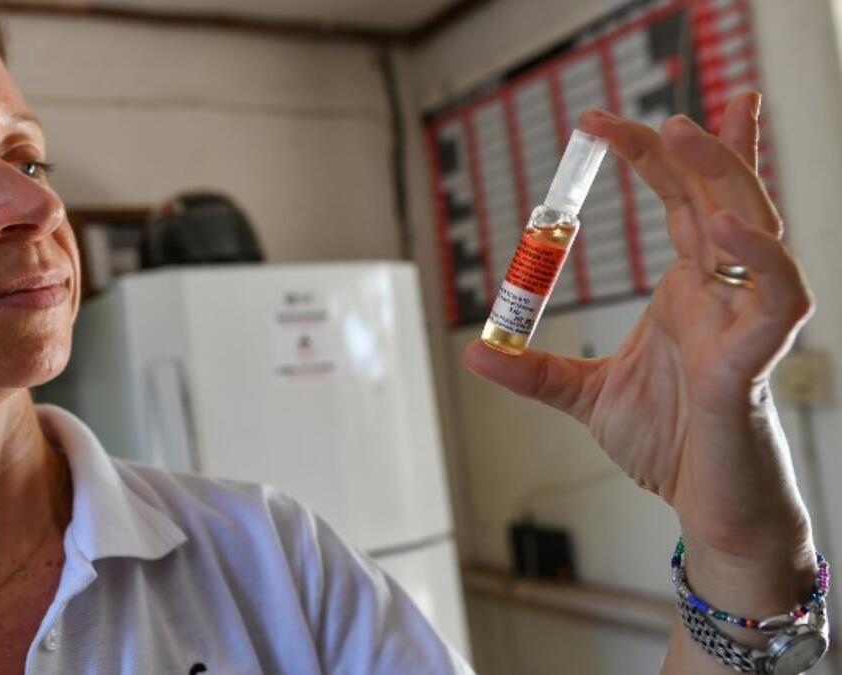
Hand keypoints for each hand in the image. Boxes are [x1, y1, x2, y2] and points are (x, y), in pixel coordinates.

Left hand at [463, 92, 815, 580]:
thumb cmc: (668, 444)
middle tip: (652, 109)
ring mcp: (744, 321)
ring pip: (754, 228)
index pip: (686, 201)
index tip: (609, 122)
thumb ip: (535, 370)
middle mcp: (722, 294)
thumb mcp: (585, 396)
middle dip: (698, 147)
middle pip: (722, 197)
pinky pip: (776, 297)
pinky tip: (717, 230)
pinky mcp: (755, 362)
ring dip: (724, 176)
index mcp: (689, 291)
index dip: (662, 156)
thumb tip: (473, 349)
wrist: (708, 507)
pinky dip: (757, 259)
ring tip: (684, 132)